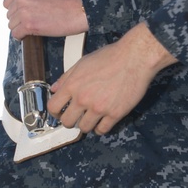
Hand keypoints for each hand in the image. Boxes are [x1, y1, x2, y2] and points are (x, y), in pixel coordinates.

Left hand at [4, 0, 87, 38]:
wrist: (74, 11)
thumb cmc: (61, 4)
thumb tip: (14, 11)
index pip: (7, 3)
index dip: (15, 11)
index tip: (24, 14)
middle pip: (9, 15)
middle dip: (18, 20)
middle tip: (32, 21)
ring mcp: (23, 12)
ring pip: (11, 26)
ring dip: (21, 28)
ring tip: (34, 27)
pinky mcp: (28, 25)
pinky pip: (16, 34)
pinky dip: (22, 36)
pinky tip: (31, 34)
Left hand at [48, 23, 176, 134]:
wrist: (134, 58)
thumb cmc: (110, 56)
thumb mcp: (82, 62)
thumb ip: (66, 77)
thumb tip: (54, 89)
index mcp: (72, 85)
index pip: (53, 107)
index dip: (55, 112)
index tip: (60, 112)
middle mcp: (83, 99)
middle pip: (67, 122)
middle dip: (70, 121)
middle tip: (77, 116)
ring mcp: (99, 108)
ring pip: (84, 128)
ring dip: (86, 125)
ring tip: (92, 118)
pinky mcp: (115, 114)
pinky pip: (102, 130)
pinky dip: (100, 128)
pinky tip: (103, 121)